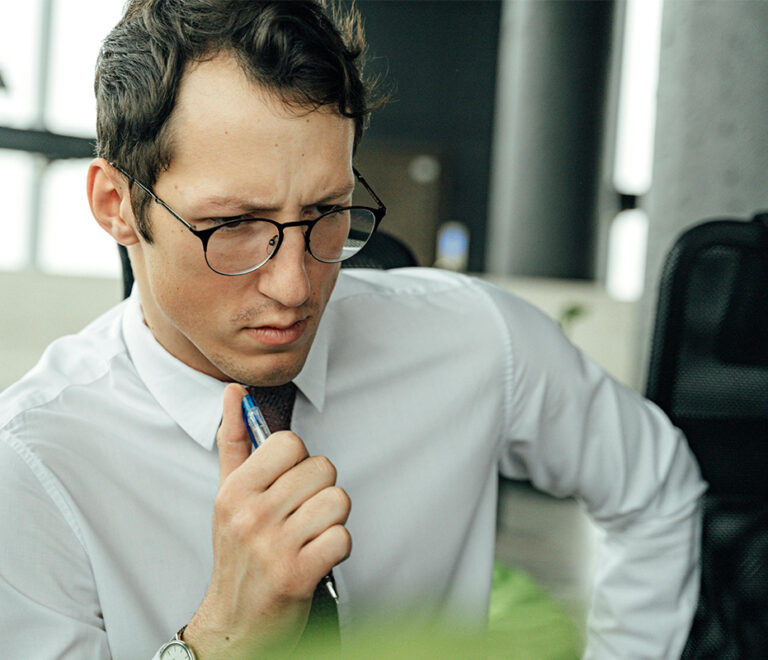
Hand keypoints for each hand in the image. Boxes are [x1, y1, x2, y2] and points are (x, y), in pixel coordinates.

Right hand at [183, 384, 351, 658]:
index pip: (291, 443)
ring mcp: (274, 546)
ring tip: (310, 534)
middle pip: (323, 469)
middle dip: (320, 491)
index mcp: (235, 490)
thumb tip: (234, 392)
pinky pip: (344, 538)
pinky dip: (337, 548)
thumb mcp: (226, 495)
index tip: (288, 484)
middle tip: (301, 514)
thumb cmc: (237, 553)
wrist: (234, 621)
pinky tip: (317, 556)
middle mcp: (252, 515)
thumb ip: (234, 440)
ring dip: (333, 520)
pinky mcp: (298, 575)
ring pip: (338, 500)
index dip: (299, 462)